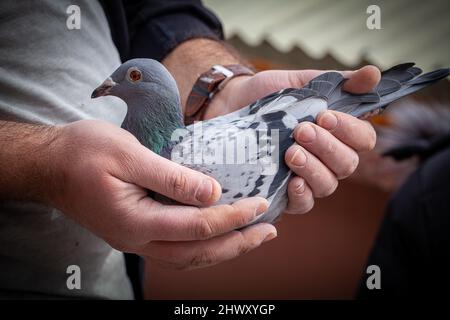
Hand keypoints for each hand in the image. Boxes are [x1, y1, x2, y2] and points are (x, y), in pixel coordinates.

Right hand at [48, 120, 275, 269]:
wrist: (49, 165)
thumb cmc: (83, 152)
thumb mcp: (128, 154)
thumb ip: (170, 177)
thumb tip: (212, 193)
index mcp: (135, 221)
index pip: (197, 226)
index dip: (232, 217)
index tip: (259, 204)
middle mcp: (137, 240)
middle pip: (198, 253)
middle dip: (237, 243)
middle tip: (268, 231)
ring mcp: (135, 240)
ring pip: (188, 257)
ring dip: (223, 249)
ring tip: (252, 236)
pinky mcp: (135, 232)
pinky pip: (176, 248)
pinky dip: (203, 244)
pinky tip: (218, 234)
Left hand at [205, 66, 379, 213]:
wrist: (228, 105)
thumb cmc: (266, 95)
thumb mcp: (300, 83)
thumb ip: (337, 82)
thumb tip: (374, 73)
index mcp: (335, 133)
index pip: (363, 140)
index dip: (350, 131)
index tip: (325, 116)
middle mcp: (326, 158)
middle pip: (347, 164)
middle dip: (327, 147)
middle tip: (302, 131)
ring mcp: (306, 178)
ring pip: (327, 185)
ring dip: (314, 169)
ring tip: (291, 152)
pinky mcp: (283, 193)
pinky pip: (302, 204)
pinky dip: (301, 194)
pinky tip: (291, 181)